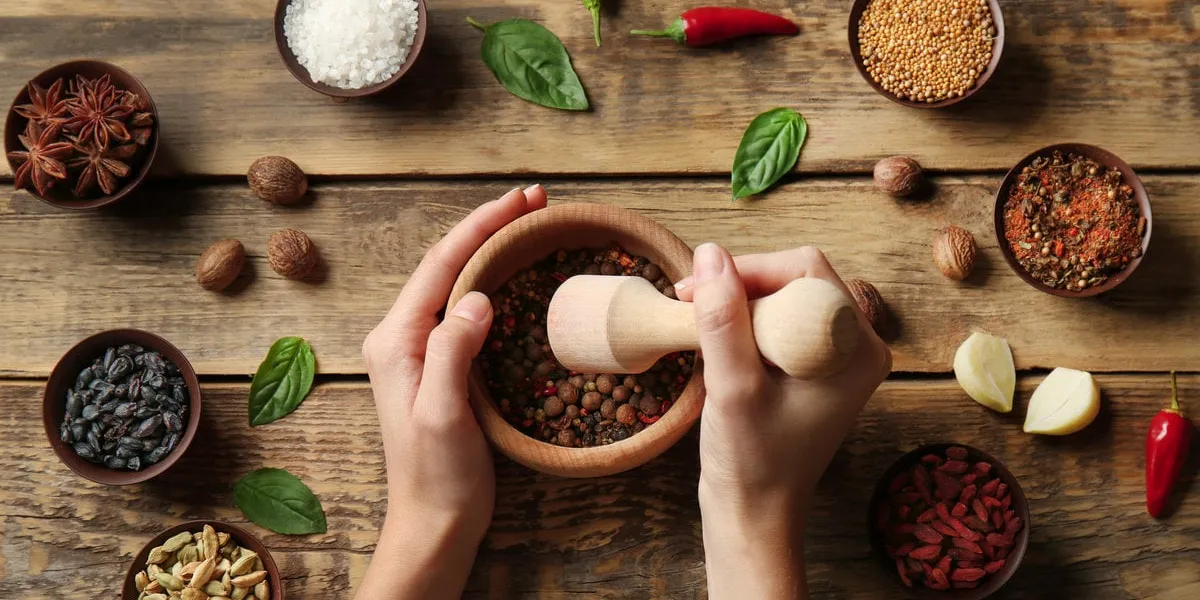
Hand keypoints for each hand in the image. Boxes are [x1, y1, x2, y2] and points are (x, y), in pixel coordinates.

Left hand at [356, 185, 546, 599]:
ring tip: (530, 226)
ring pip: (458, 283)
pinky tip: (517, 277)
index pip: (441, 264)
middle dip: (489, 228)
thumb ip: (452, 351)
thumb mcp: (442, 412)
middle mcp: (402, 336)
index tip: (522, 200)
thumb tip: (477, 297)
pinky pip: (467, 311)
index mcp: (396, 339)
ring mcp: (422, 350)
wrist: (434, 522)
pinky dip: (494, 284)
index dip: (482, 226)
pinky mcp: (442, 366)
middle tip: (535, 202)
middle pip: (448, 265)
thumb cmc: (436, 475)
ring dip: (492, 251)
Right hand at [676, 244, 891, 599]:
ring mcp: (833, 355)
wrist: (755, 514)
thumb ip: (723, 321)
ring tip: (698, 332)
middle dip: (739, 286)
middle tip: (690, 307)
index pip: (805, 270)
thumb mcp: (733, 388)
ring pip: (780, 296)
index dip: (749, 270)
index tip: (700, 292)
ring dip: (734, 306)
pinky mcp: (809, 364)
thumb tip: (710, 254)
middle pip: (794, 278)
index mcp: (857, 348)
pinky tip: (716, 350)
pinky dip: (740, 324)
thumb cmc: (752, 463)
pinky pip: (774, 320)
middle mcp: (855, 344)